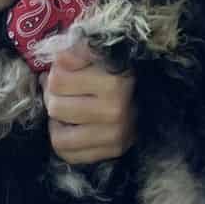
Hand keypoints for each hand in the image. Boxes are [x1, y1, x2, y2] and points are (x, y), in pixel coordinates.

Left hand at [44, 44, 136, 163]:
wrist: (150, 91)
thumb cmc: (119, 68)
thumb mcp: (101, 52)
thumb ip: (79, 50)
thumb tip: (60, 59)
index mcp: (114, 81)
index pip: (58, 79)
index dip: (56, 71)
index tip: (65, 67)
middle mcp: (116, 110)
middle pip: (56, 106)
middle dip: (54, 95)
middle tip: (63, 88)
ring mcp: (116, 135)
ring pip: (58, 136)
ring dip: (58, 122)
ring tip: (67, 108)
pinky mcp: (113, 151)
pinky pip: (68, 153)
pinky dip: (65, 140)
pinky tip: (72, 126)